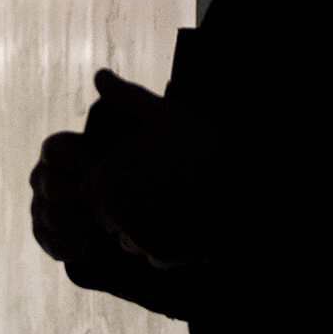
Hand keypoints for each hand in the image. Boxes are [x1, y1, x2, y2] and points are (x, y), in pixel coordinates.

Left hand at [25, 68, 224, 268]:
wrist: (241, 180)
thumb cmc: (200, 143)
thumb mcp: (162, 113)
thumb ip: (125, 98)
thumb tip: (99, 75)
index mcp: (106, 180)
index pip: (91, 190)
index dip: (113, 182)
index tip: (140, 173)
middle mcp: (114, 214)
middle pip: (108, 218)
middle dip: (126, 208)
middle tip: (162, 189)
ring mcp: (138, 239)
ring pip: (130, 240)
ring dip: (146, 229)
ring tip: (177, 205)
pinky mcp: (163, 258)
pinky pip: (155, 257)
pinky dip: (168, 246)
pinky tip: (189, 224)